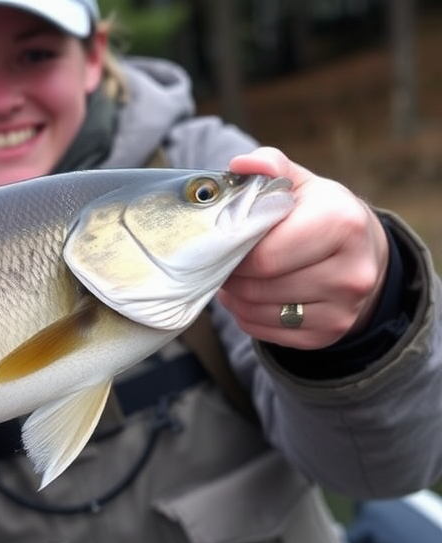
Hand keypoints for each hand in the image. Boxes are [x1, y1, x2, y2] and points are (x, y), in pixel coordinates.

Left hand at [217, 147, 389, 349]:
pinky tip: (252, 296)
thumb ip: (269, 165)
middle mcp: (351, 271)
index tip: (223, 241)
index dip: (233, 250)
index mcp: (341, 224)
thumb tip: (241, 165)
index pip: (265, 255)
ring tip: (237, 275)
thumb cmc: (317, 212)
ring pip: (258, 312)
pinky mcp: (330, 334)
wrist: (362, 252)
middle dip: (231, 273)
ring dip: (235, 296)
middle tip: (225, 259)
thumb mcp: (299, 181)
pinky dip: (247, 316)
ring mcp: (344, 308)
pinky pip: (266, 332)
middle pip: (258, 286)